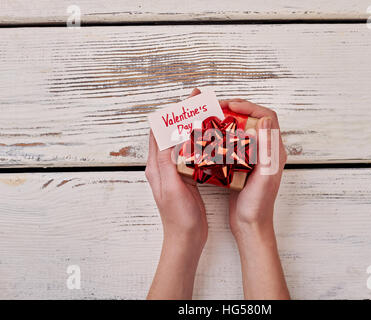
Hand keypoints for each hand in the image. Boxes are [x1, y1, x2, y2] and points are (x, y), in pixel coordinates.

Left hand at [146, 88, 206, 298]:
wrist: (184, 238)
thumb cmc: (179, 217)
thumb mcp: (172, 187)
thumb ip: (167, 162)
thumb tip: (166, 134)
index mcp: (156, 166)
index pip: (159, 131)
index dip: (172, 112)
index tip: (189, 98)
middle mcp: (162, 166)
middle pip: (168, 132)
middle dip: (183, 114)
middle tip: (200, 101)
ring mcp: (173, 172)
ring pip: (179, 141)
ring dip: (190, 125)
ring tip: (205, 114)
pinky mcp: (184, 178)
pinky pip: (188, 153)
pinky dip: (196, 140)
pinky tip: (208, 139)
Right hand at [220, 99, 287, 236]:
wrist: (251, 226)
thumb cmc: (258, 205)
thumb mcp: (265, 175)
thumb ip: (267, 148)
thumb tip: (265, 119)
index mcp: (275, 151)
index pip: (267, 116)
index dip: (249, 106)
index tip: (230, 105)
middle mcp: (267, 151)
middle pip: (253, 120)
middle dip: (236, 109)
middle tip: (216, 108)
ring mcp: (254, 158)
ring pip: (242, 130)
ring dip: (228, 121)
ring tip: (211, 119)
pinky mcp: (243, 165)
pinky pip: (234, 143)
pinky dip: (223, 136)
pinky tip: (210, 138)